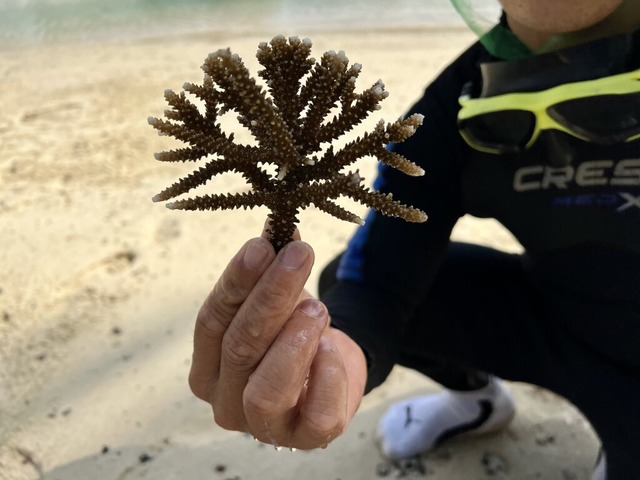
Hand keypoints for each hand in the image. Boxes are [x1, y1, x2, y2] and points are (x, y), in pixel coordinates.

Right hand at [188, 230, 366, 449]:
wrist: (330, 365)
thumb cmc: (291, 331)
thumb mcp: (279, 298)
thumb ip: (271, 267)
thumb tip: (278, 227)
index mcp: (207, 367)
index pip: (211, 321)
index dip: (236, 281)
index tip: (262, 244)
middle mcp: (225, 400)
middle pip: (239, 347)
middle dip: (271, 296)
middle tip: (298, 255)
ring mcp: (263, 427)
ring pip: (266, 388)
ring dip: (294, 341)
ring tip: (316, 308)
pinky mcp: (305, 438)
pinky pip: (315, 413)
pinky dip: (326, 375)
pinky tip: (332, 347)